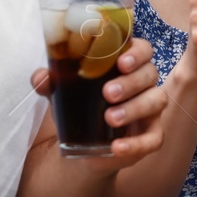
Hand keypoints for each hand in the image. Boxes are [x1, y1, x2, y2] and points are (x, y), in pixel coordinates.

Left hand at [32, 37, 166, 165]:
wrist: (85, 146)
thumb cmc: (81, 106)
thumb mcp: (64, 93)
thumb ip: (52, 83)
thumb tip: (40, 77)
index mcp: (128, 65)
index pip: (143, 49)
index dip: (137, 53)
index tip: (121, 62)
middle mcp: (145, 83)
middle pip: (150, 73)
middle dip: (130, 82)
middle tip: (107, 92)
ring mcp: (151, 109)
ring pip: (156, 101)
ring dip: (134, 108)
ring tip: (110, 117)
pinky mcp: (151, 135)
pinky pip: (153, 139)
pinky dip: (136, 143)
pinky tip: (117, 147)